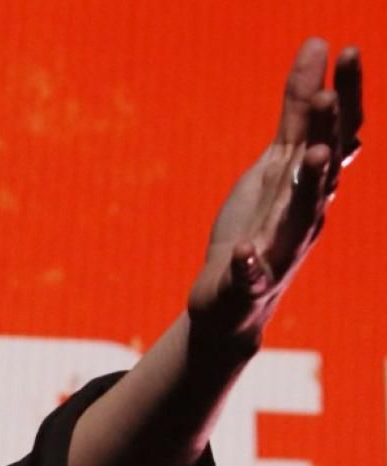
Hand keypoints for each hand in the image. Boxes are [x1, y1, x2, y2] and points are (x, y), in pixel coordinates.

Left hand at [187, 38, 362, 356]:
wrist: (234, 302)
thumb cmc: (259, 226)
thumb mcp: (275, 162)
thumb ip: (295, 110)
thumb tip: (316, 45)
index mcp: (310, 181)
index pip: (336, 131)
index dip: (346, 93)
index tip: (348, 49)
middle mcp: (306, 212)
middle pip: (324, 165)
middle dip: (327, 130)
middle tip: (327, 92)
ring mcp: (281, 248)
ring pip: (302, 214)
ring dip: (310, 185)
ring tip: (312, 155)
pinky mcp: (251, 282)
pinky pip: (254, 272)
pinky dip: (251, 262)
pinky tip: (246, 253)